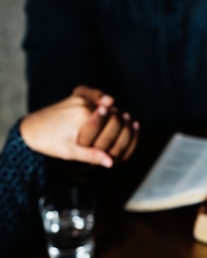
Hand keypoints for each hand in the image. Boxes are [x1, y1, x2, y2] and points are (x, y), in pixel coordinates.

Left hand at [19, 85, 138, 167]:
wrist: (32, 129)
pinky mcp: (76, 96)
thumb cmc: (51, 143)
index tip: (121, 146)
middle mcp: (84, 104)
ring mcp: (80, 98)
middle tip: (123, 137)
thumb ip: (92, 155)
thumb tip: (112, 162)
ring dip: (114, 116)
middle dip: (120, 128)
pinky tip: (109, 102)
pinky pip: (95, 94)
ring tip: (122, 123)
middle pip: (114, 115)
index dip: (120, 138)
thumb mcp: (71, 152)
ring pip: (107, 106)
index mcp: (84, 118)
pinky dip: (103, 98)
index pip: (113, 125)